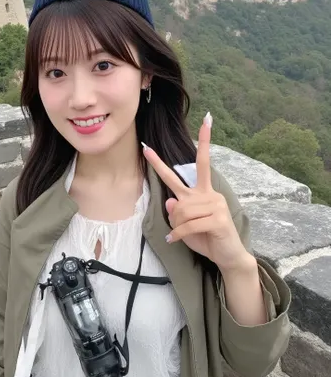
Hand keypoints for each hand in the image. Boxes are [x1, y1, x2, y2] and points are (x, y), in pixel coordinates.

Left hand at [141, 113, 252, 272]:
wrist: (228, 256)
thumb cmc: (206, 238)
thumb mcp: (186, 226)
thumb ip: (178, 214)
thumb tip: (171, 201)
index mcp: (203, 191)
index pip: (200, 163)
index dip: (203, 142)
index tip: (205, 120)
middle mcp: (209, 194)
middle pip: (178, 184)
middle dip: (161, 169)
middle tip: (147, 153)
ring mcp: (214, 204)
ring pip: (180, 211)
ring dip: (177, 226)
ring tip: (182, 235)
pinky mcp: (218, 219)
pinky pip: (187, 225)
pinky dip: (179, 235)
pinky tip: (177, 240)